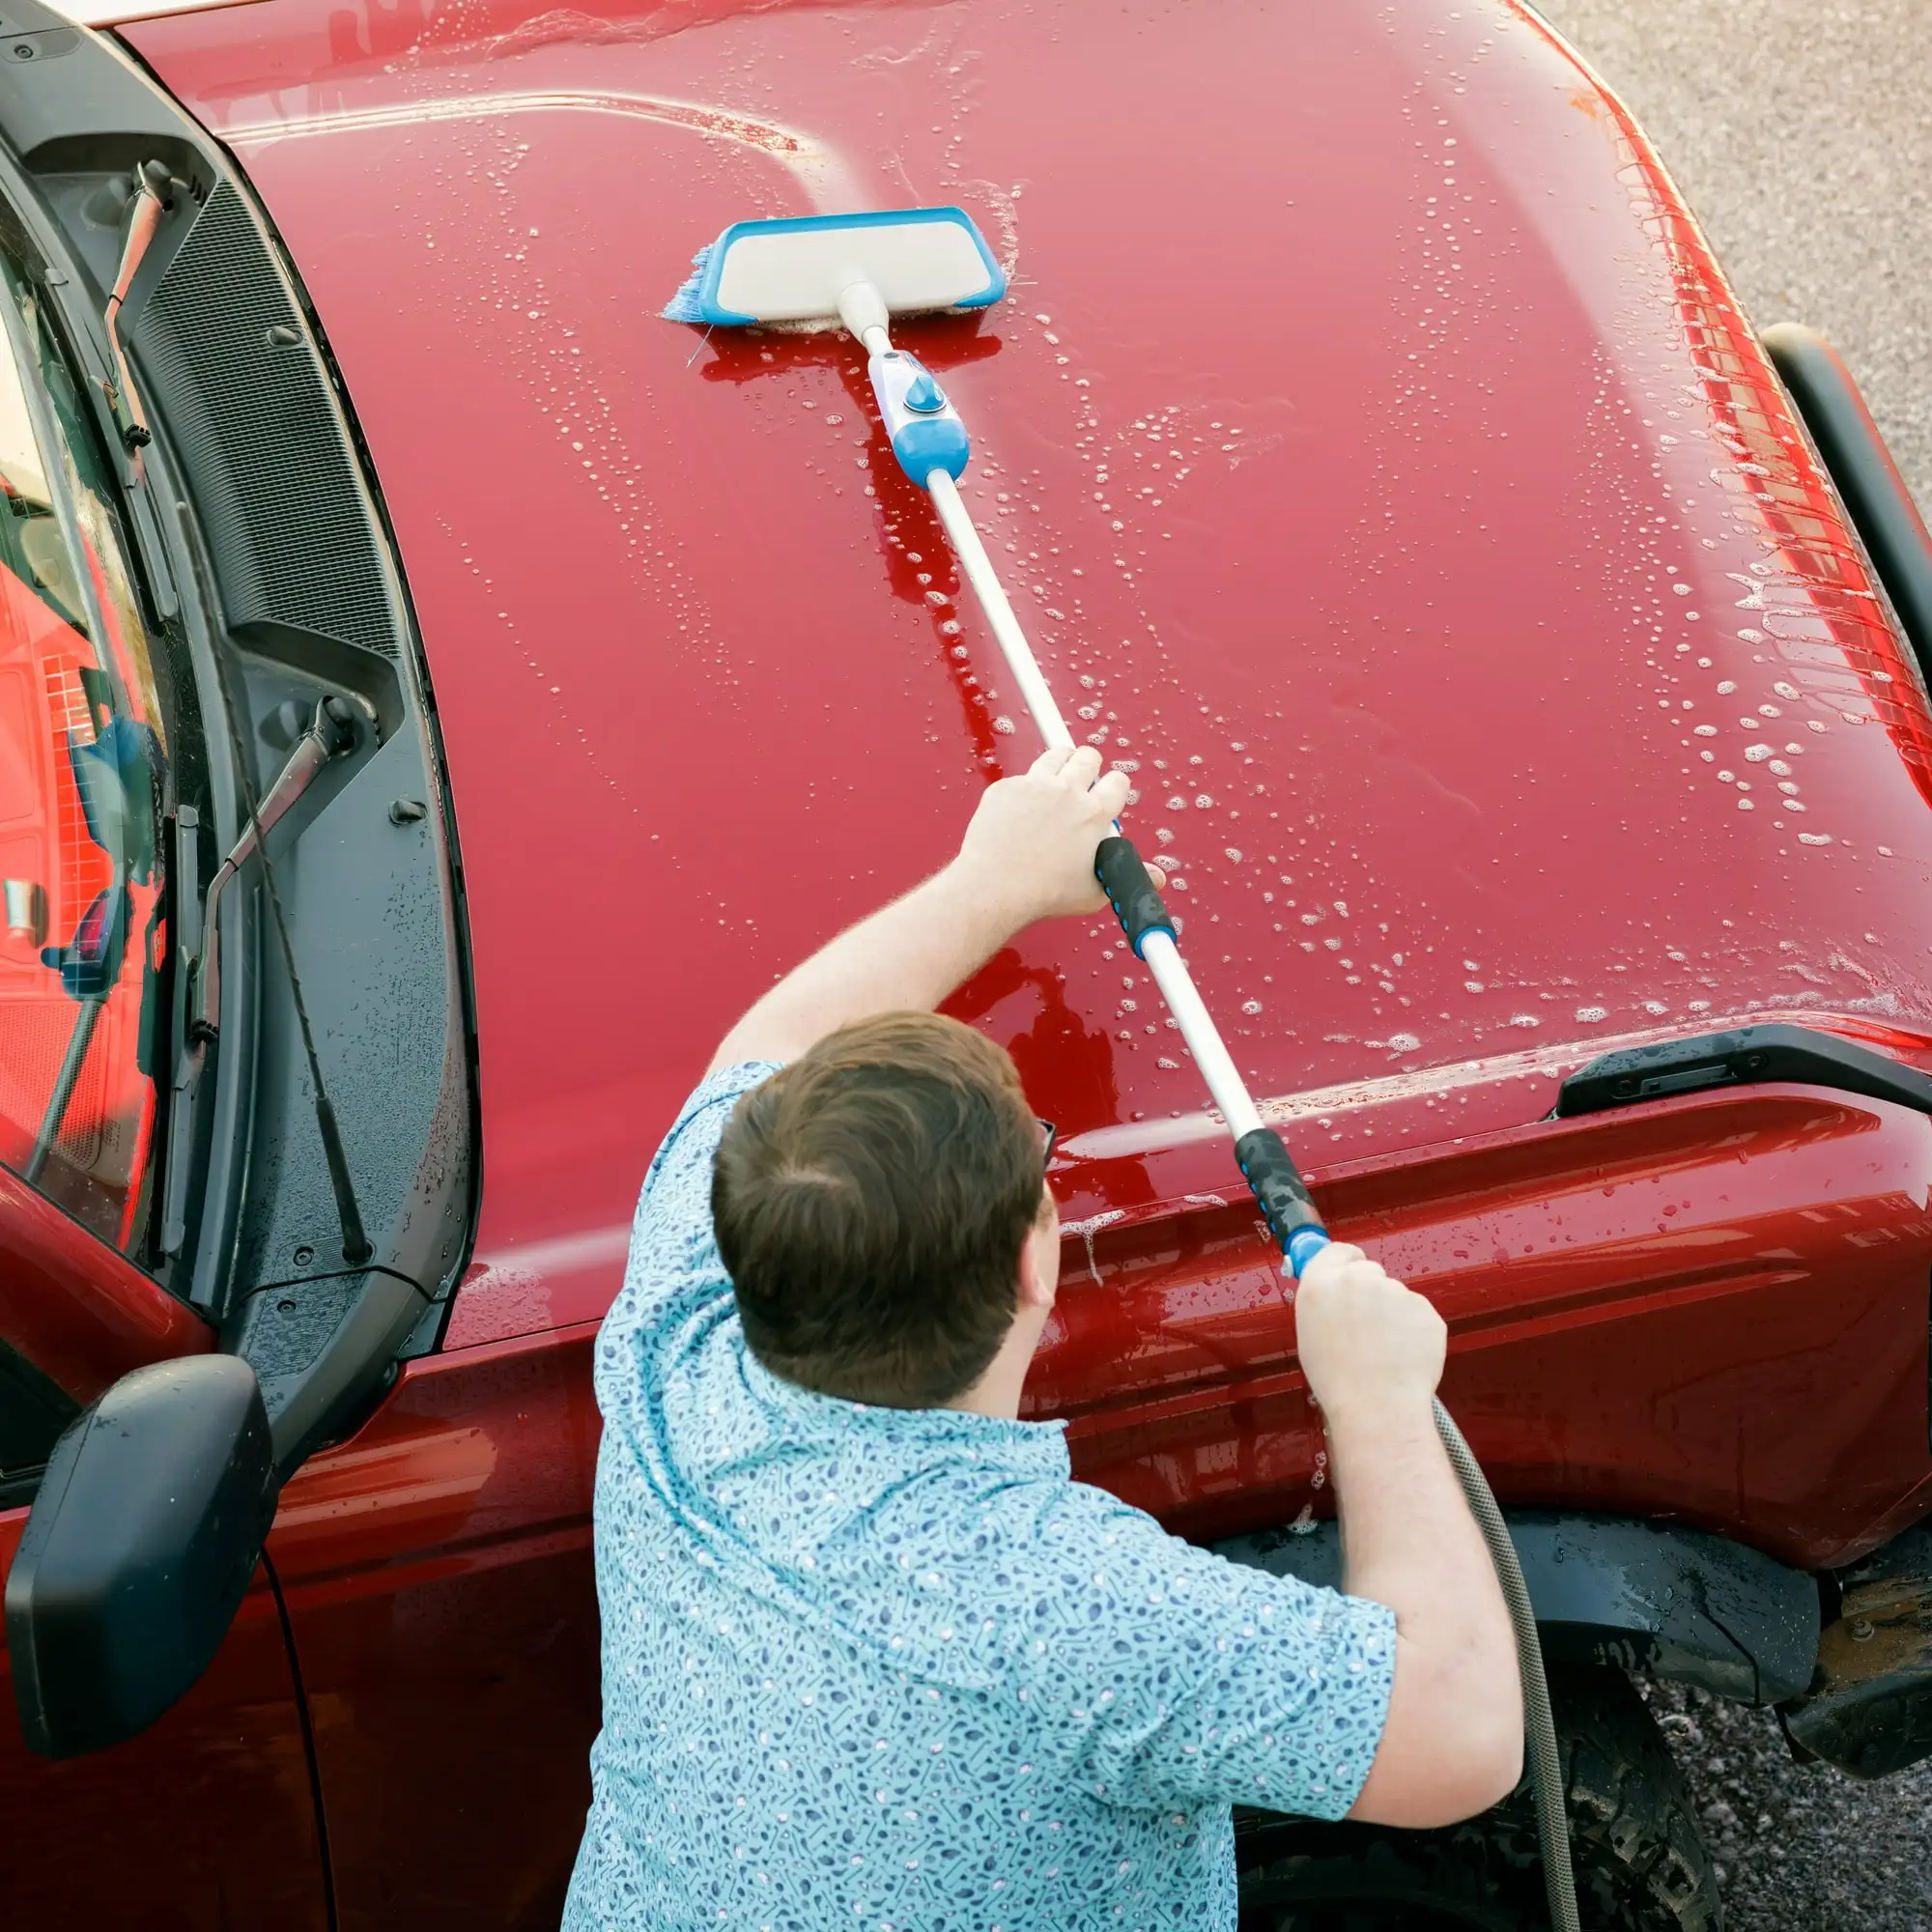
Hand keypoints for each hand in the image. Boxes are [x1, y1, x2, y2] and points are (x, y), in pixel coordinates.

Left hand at [952, 745, 1160, 927]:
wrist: (996, 887)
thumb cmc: (1045, 893)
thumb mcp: (1097, 890)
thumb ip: (1129, 875)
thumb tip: (1157, 878)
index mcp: (1095, 813)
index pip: (1117, 781)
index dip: (1113, 787)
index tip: (1106, 795)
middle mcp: (1068, 791)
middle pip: (1088, 756)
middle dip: (1088, 766)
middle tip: (1081, 782)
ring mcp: (1034, 785)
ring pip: (1055, 755)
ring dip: (1060, 763)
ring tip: (1055, 781)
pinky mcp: (1006, 787)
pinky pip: (1020, 778)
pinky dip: (1023, 790)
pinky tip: (1019, 812)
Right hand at [1293, 1242, 1444, 1430]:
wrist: (1377, 1406)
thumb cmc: (1337, 1381)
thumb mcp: (1309, 1334)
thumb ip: (1323, 1303)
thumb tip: (1336, 1297)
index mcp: (1322, 1283)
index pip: (1338, 1251)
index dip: (1346, 1264)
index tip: (1350, 1276)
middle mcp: (1358, 1278)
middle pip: (1369, 1272)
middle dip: (1371, 1293)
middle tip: (1367, 1327)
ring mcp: (1396, 1291)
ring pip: (1396, 1296)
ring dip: (1393, 1315)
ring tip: (1385, 1352)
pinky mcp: (1426, 1309)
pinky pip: (1419, 1315)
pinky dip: (1414, 1332)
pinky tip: (1404, 1357)